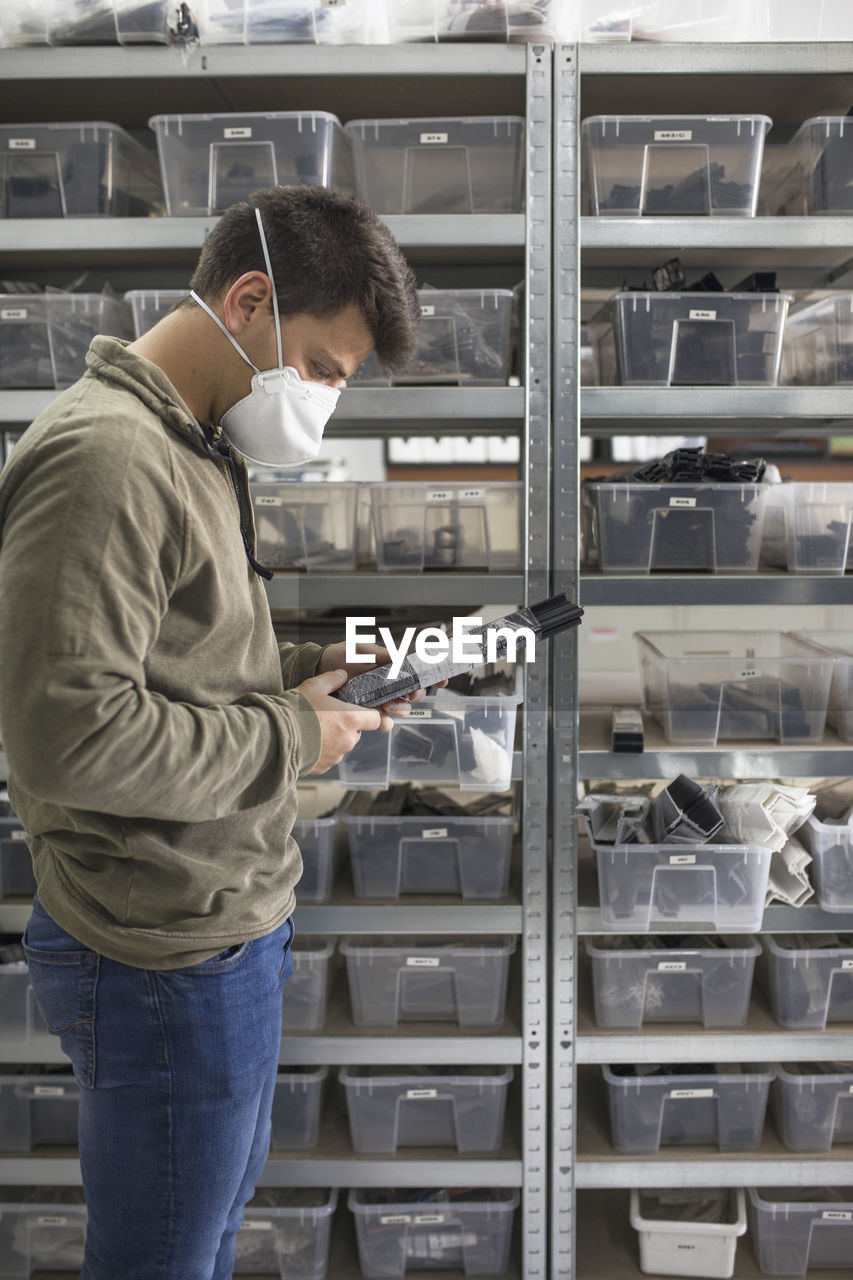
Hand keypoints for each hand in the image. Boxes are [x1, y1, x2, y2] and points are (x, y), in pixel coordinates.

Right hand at [297, 669, 386, 773]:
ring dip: (334, 738)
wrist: (276, 737)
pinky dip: (322, 750)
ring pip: (342, 745)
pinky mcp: (325, 767)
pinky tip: (308, 741)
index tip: (359, 710)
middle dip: (346, 725)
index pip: (376, 719)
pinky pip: (329, 757)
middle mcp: (348, 740)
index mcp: (351, 719)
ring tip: (314, 729)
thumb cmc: (296, 711)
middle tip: (328, 717)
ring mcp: (337, 756)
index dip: (369, 714)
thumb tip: (342, 674)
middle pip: (357, 732)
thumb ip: (332, 679)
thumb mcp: (314, 686)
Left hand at [317, 639, 447, 715]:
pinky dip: (385, 722)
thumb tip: (401, 655)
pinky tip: (380, 717)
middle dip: (416, 695)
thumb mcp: (362, 649)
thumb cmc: (342, 655)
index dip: (434, 678)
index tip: (442, 680)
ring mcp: (381, 700)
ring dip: (400, 708)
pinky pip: (384, 722)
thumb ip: (381, 653)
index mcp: (394, 669)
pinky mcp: (368, 713)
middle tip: (410, 692)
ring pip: (403, 710)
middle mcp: (391, 686)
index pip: (419, 674)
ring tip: (389, 703)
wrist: (320, 669)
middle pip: (415, 695)